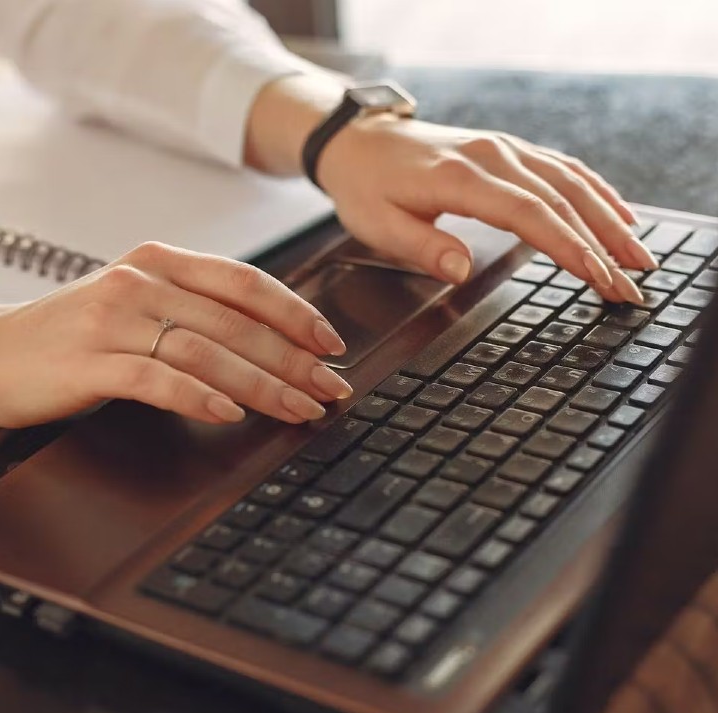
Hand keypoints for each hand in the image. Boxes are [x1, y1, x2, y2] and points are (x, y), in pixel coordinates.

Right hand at [0, 243, 350, 427]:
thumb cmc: (74, 333)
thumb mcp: (137, 304)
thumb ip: (194, 310)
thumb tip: (270, 342)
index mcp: (160, 261)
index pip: (245, 282)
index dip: (296, 313)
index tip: (332, 344)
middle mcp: (141, 281)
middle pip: (236, 322)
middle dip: (293, 359)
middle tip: (331, 388)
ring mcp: (113, 319)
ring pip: (206, 350)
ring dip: (262, 384)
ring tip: (299, 409)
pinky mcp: (90, 360)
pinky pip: (157, 378)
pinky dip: (199, 396)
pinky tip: (230, 414)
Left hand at [318, 116, 656, 304]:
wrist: (360, 142)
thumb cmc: (366, 186)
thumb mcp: (377, 225)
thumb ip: (422, 247)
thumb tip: (461, 270)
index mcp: (462, 178)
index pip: (529, 214)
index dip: (568, 247)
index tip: (598, 277)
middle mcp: (492, 157)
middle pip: (561, 200)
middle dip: (603, 244)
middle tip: (632, 284)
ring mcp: (504, 149)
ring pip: (571, 181)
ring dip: (609, 219)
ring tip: (639, 256)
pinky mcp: (508, 151)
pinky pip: (562, 167)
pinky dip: (595, 191)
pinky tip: (618, 213)